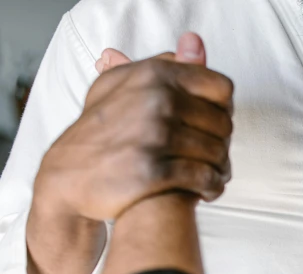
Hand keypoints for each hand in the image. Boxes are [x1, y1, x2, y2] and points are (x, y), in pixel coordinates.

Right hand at [32, 33, 233, 222]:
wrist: (68, 176)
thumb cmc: (102, 129)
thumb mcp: (125, 85)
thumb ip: (166, 65)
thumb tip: (196, 42)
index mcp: (155, 75)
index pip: (221, 88)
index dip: (223, 109)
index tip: (214, 125)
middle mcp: (157, 101)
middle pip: (223, 124)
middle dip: (222, 143)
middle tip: (214, 156)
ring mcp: (155, 136)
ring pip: (217, 153)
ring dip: (220, 169)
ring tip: (214, 175)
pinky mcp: (153, 170)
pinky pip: (205, 179)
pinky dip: (212, 187)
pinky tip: (207, 191)